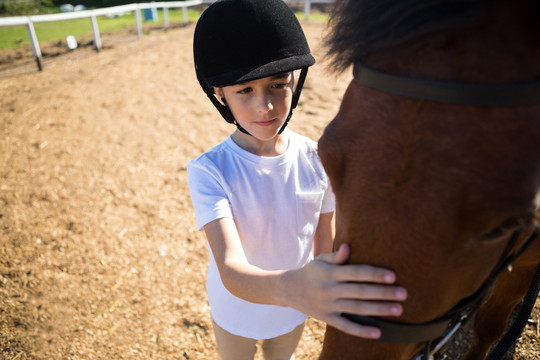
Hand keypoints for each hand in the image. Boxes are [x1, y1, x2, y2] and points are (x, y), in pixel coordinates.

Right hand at [283, 244, 406, 338]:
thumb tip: (348, 247)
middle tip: (403, 294)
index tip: (392, 276)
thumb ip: (336, 256)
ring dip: (379, 310)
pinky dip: (361, 330)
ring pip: (357, 309)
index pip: (356, 273)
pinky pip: (346, 326)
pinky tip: (378, 332)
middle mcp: (330, 289)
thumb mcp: (321, 260)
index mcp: (331, 273)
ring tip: (398, 309)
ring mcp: (329, 305)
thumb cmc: (311, 272)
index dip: (374, 274)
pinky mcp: (327, 318)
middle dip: (383, 293)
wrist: (289, 289)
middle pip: (360, 292)